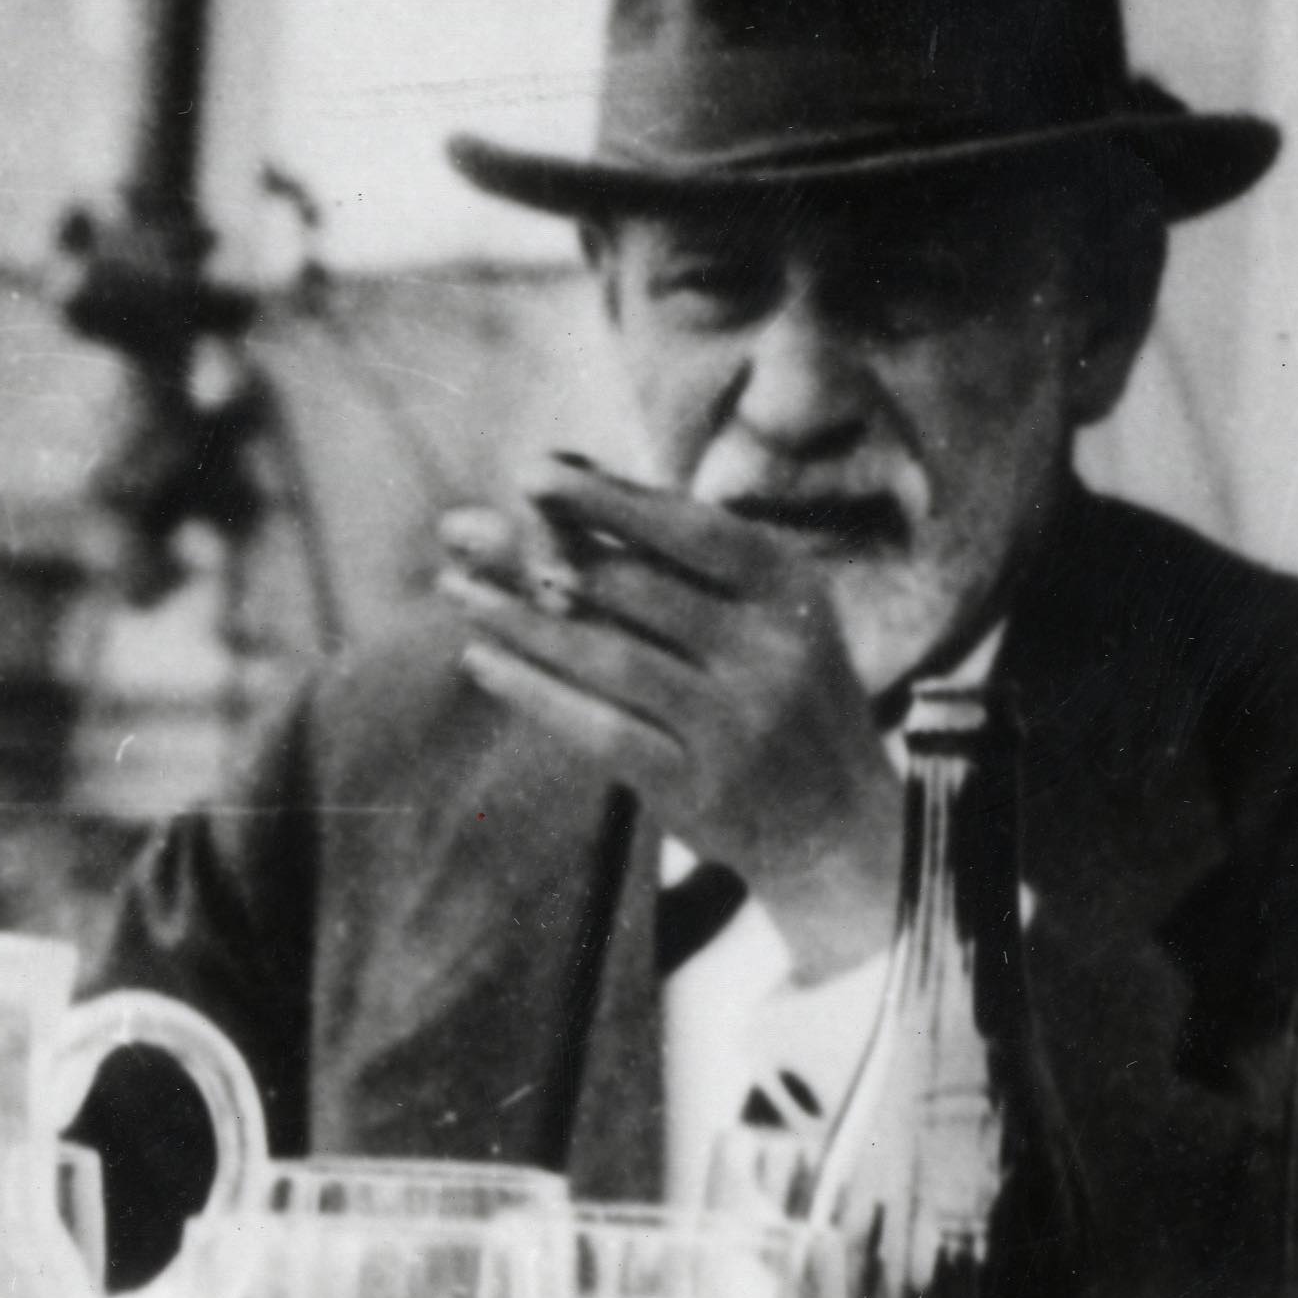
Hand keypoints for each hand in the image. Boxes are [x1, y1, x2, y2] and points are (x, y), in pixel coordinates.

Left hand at [437, 462, 907, 974]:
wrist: (841, 828)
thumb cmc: (781, 691)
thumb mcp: (766, 610)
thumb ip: (681, 550)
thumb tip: (568, 469)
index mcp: (790, 589)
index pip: (690, 529)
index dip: (608, 498)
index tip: (530, 472)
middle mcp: (770, 652)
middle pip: (634, 588)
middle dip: (535, 553)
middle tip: (456, 530)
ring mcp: (735, 724)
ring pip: (607, 656)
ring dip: (519, 618)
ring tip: (456, 588)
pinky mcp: (696, 788)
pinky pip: (598, 728)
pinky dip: (534, 690)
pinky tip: (481, 660)